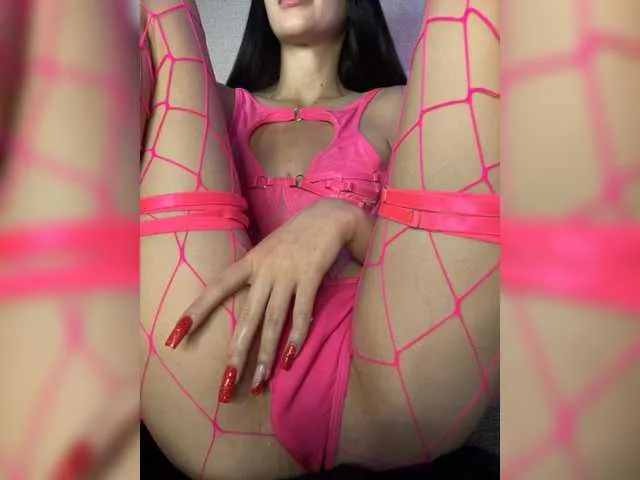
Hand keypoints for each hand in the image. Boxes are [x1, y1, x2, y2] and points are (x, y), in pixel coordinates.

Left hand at [164, 198, 371, 401]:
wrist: (330, 215)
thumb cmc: (298, 237)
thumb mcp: (269, 252)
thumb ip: (256, 277)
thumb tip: (246, 311)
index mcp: (250, 262)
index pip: (217, 288)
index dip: (196, 311)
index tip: (174, 336)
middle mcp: (265, 268)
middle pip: (246, 317)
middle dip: (235, 354)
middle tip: (225, 386)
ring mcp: (288, 272)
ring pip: (273, 321)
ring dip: (265, 355)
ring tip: (258, 383)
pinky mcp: (311, 275)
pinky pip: (302, 311)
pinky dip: (297, 336)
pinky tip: (291, 359)